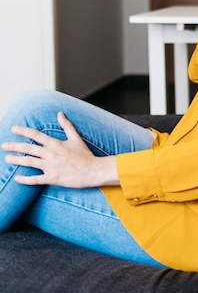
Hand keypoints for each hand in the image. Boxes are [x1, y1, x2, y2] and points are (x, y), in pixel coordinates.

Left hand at [2, 112, 118, 187]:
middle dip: (15, 146)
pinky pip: (35, 179)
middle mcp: (51, 154)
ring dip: (17, 160)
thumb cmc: (85, 155)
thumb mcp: (76, 138)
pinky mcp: (52, 178)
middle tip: (4, 145)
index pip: (36, 135)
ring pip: (29, 162)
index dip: (24, 131)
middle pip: (29, 148)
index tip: (14, 129)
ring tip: (7, 159)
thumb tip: (60, 113)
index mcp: (56, 144)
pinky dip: (25, 179)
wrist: (92, 171)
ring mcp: (51, 167)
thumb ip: (66, 125)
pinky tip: (17, 178)